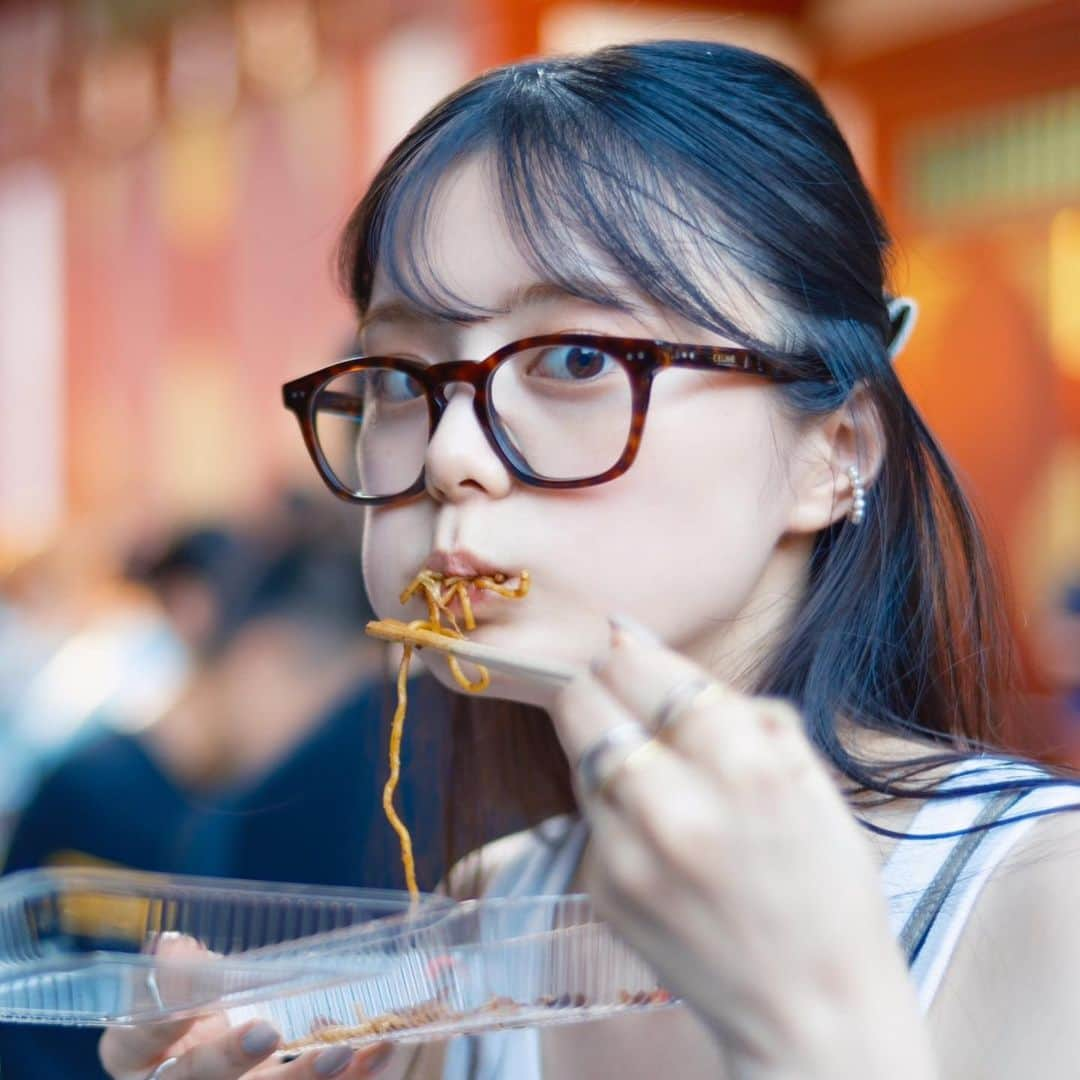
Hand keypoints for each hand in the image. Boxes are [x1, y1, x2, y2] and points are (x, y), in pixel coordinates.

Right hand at [99, 936, 392, 1079]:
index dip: (161, 1018)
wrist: (232, 1047)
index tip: (193, 990)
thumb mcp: (191, 985)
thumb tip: (174, 947)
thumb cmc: (205, 1010)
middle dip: (229, 1060)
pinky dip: (354, 1077)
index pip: (138, 1039)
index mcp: (140, 1053)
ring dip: (303, 1077)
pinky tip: (378, 1050)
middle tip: (268, 1030)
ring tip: (341, 1052)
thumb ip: (189, 969)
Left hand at [551, 616, 936, 1079]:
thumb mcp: (805, 777)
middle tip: (622, 693)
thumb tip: (641, 642)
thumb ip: (731, 707)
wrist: (811, 1010)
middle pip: (582, 702)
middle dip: (597, 685)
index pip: (641, 669)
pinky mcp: (601, 890)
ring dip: (605, 746)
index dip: (631, 650)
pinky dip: (612, 807)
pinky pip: (589, 816)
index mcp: (741, 768)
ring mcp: (626, 856)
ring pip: (579, 755)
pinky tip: (656, 835)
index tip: (626, 642)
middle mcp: (672, 809)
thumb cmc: (825, 887)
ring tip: (654, 776)